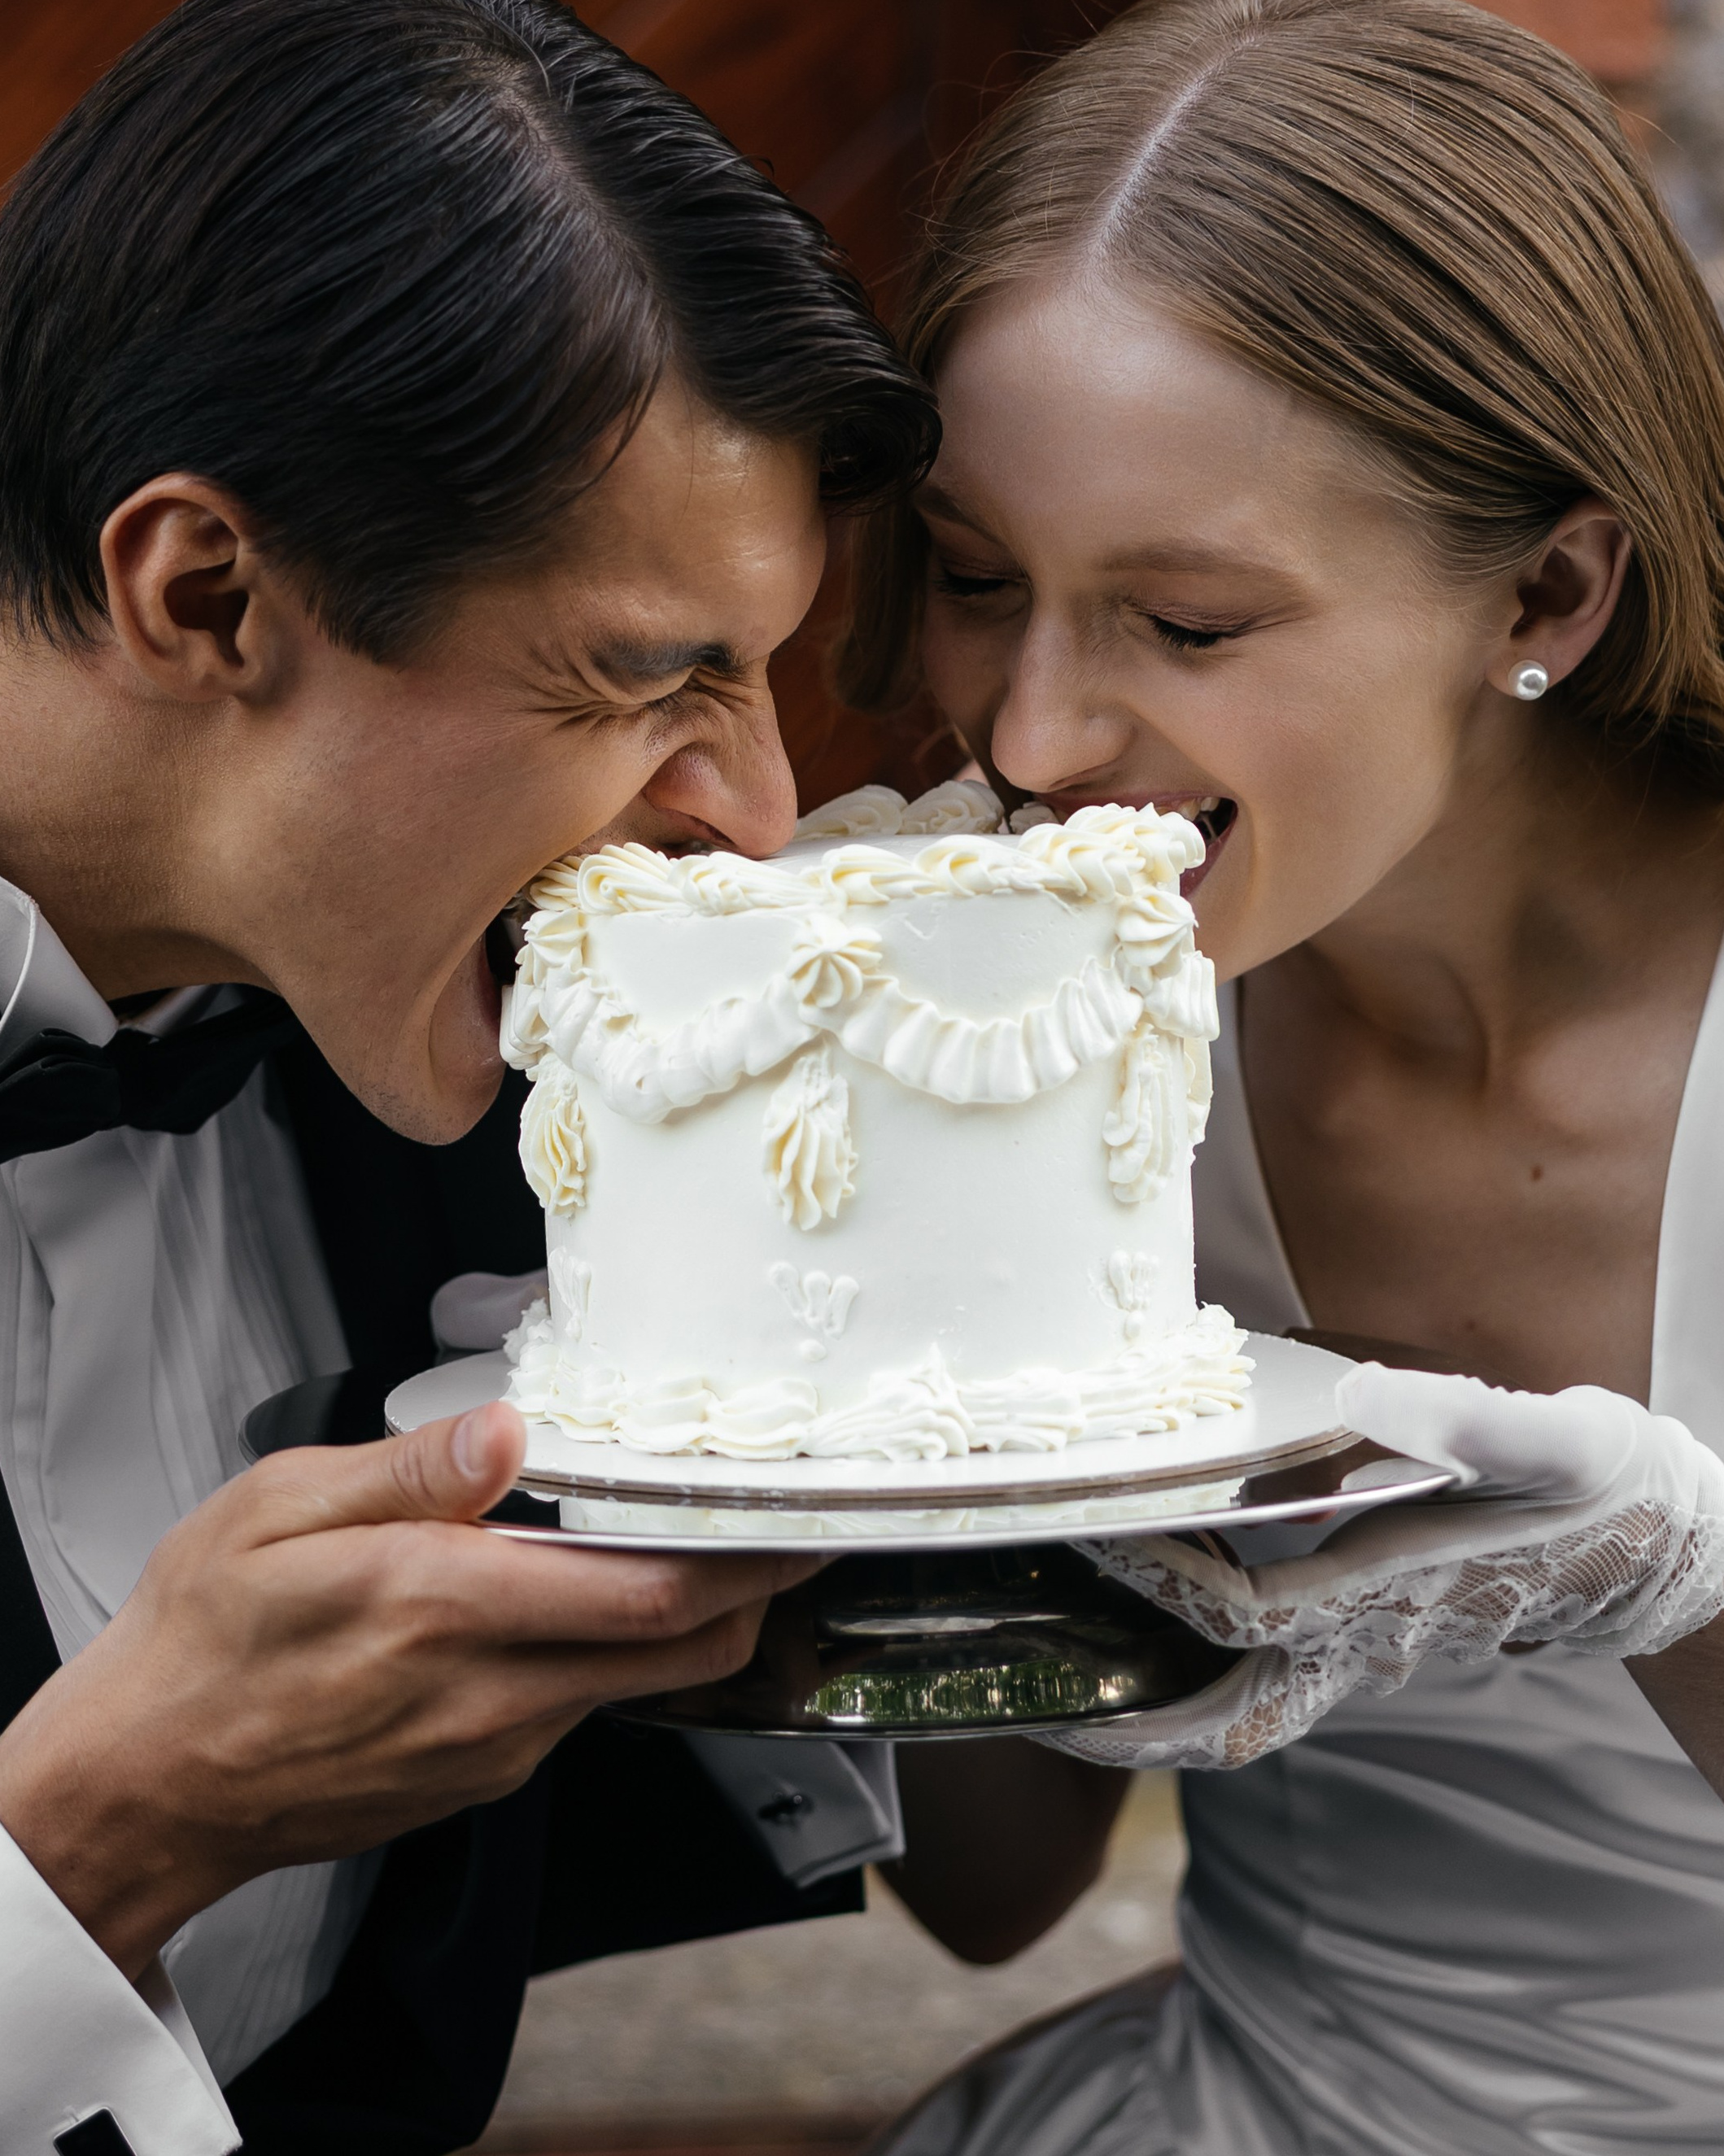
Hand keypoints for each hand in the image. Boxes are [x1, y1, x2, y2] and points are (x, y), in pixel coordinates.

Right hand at [0, 1401, 813, 1978]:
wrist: (146, 1787)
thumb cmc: (199, 1642)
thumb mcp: (276, 1512)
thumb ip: (410, 1472)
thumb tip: (506, 1430)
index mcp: (445, 1607)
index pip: (648, 1596)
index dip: (746, 1559)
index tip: (800, 1514)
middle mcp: (489, 1693)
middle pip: (681, 1651)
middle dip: (754, 1590)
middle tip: (787, 1523)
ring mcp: (492, 1749)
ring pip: (638, 1684)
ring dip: (680, 1621)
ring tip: (686, 1542)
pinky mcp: (479, 1778)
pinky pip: (579, 1710)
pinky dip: (610, 1654)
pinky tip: (580, 1601)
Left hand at [1041, 1364, 1723, 1772]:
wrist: (1653, 1544)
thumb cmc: (1604, 1484)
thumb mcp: (1556, 1435)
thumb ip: (1465, 1419)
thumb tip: (1359, 1388)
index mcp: (1391, 1593)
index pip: (1247, 1612)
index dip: (1160, 1580)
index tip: (1086, 1533)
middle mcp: (1364, 1641)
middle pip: (1223, 1719)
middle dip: (1122, 1726)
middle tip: (1023, 1703)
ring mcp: (1359, 1650)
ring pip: (1235, 1716)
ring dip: (1140, 1715)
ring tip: (1044, 1688)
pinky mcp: (1358, 1631)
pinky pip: (1254, 1679)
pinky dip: (1184, 1673)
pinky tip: (1126, 1630)